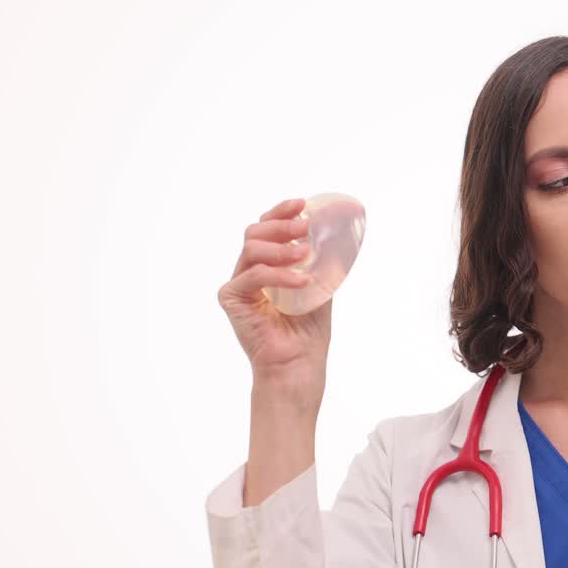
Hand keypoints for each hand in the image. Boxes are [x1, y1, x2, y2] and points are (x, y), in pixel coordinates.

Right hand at [216, 198, 331, 404]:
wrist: (299, 364)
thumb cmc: (309, 331)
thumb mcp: (321, 286)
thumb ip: (320, 261)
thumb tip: (336, 234)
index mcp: (268, 265)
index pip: (267, 229)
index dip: (280, 213)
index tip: (301, 204)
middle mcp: (249, 271)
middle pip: (254, 233)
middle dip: (280, 225)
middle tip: (304, 227)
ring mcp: (238, 284)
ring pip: (251, 249)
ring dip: (280, 248)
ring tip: (305, 254)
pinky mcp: (231, 299)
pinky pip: (252, 276)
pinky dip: (278, 275)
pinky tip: (301, 281)